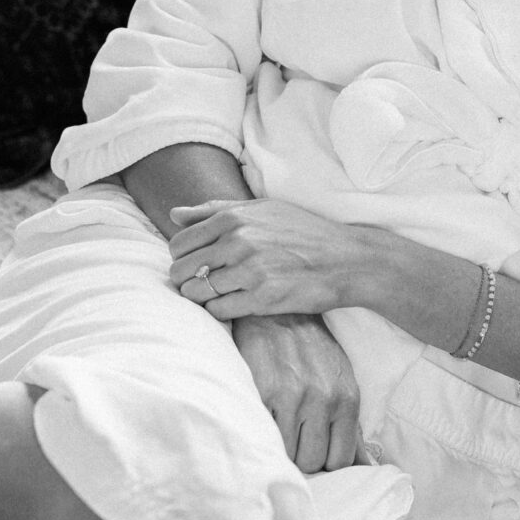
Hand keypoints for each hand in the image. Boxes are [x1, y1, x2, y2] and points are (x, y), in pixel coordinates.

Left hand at [168, 197, 370, 318]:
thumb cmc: (303, 232)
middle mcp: (237, 242)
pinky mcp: (261, 299)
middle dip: (186, 279)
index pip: (179, 243)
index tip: (195, 264)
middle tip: (202, 283)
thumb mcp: (262, 209)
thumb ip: (214, 209)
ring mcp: (249, 271)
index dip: (181, 258)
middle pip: (182, 269)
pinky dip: (219, 309)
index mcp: (233, 218)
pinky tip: (234, 302)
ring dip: (201, 297)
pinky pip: (218, 310)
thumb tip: (174, 214)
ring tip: (218, 294)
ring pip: (196, 292)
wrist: (345, 260)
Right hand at [230, 313, 360, 471]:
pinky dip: (263, 434)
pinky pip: (264, 435)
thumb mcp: (342, 384)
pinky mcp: (263, 391)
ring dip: (281, 448)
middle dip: (302, 456)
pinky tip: (265, 419)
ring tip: (278, 429)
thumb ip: (352, 428)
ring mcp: (292, 396)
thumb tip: (367, 469)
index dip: (325, 461)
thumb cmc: (313, 352)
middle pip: (313, 461)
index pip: (340, 460)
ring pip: (288, 454)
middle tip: (293, 439)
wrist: (280, 314)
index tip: (313, 450)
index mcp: (347, 399)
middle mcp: (323, 399)